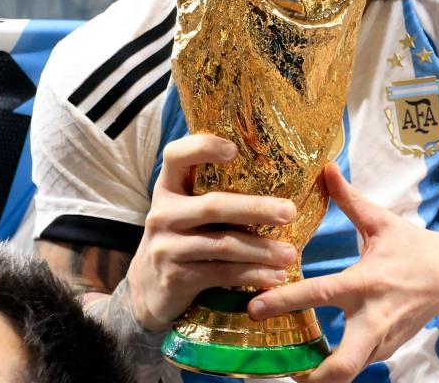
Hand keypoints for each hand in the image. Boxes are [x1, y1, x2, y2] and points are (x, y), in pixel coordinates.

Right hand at [126, 134, 297, 330]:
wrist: (147, 290)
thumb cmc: (182, 238)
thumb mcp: (186, 210)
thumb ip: (213, 192)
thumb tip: (278, 176)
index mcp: (168, 188)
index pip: (176, 155)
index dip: (202, 146)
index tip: (234, 150)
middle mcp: (163, 214)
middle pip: (213, 205)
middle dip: (256, 208)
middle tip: (290, 212)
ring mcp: (166, 247)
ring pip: (224, 244)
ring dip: (262, 250)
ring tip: (290, 254)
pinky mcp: (175, 278)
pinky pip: (222, 273)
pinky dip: (253, 275)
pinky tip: (276, 277)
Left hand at [246, 163, 438, 382]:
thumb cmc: (415, 247)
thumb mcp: (382, 221)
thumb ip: (350, 199)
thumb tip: (326, 167)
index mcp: (368, 282)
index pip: (321, 294)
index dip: (286, 302)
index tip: (255, 308)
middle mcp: (374, 318)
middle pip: (343, 365)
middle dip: (311, 378)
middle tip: (279, 372)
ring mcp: (383, 340)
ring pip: (349, 371)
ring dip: (319, 376)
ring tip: (287, 369)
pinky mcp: (387, 351)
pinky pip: (358, 364)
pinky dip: (335, 367)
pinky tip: (313, 361)